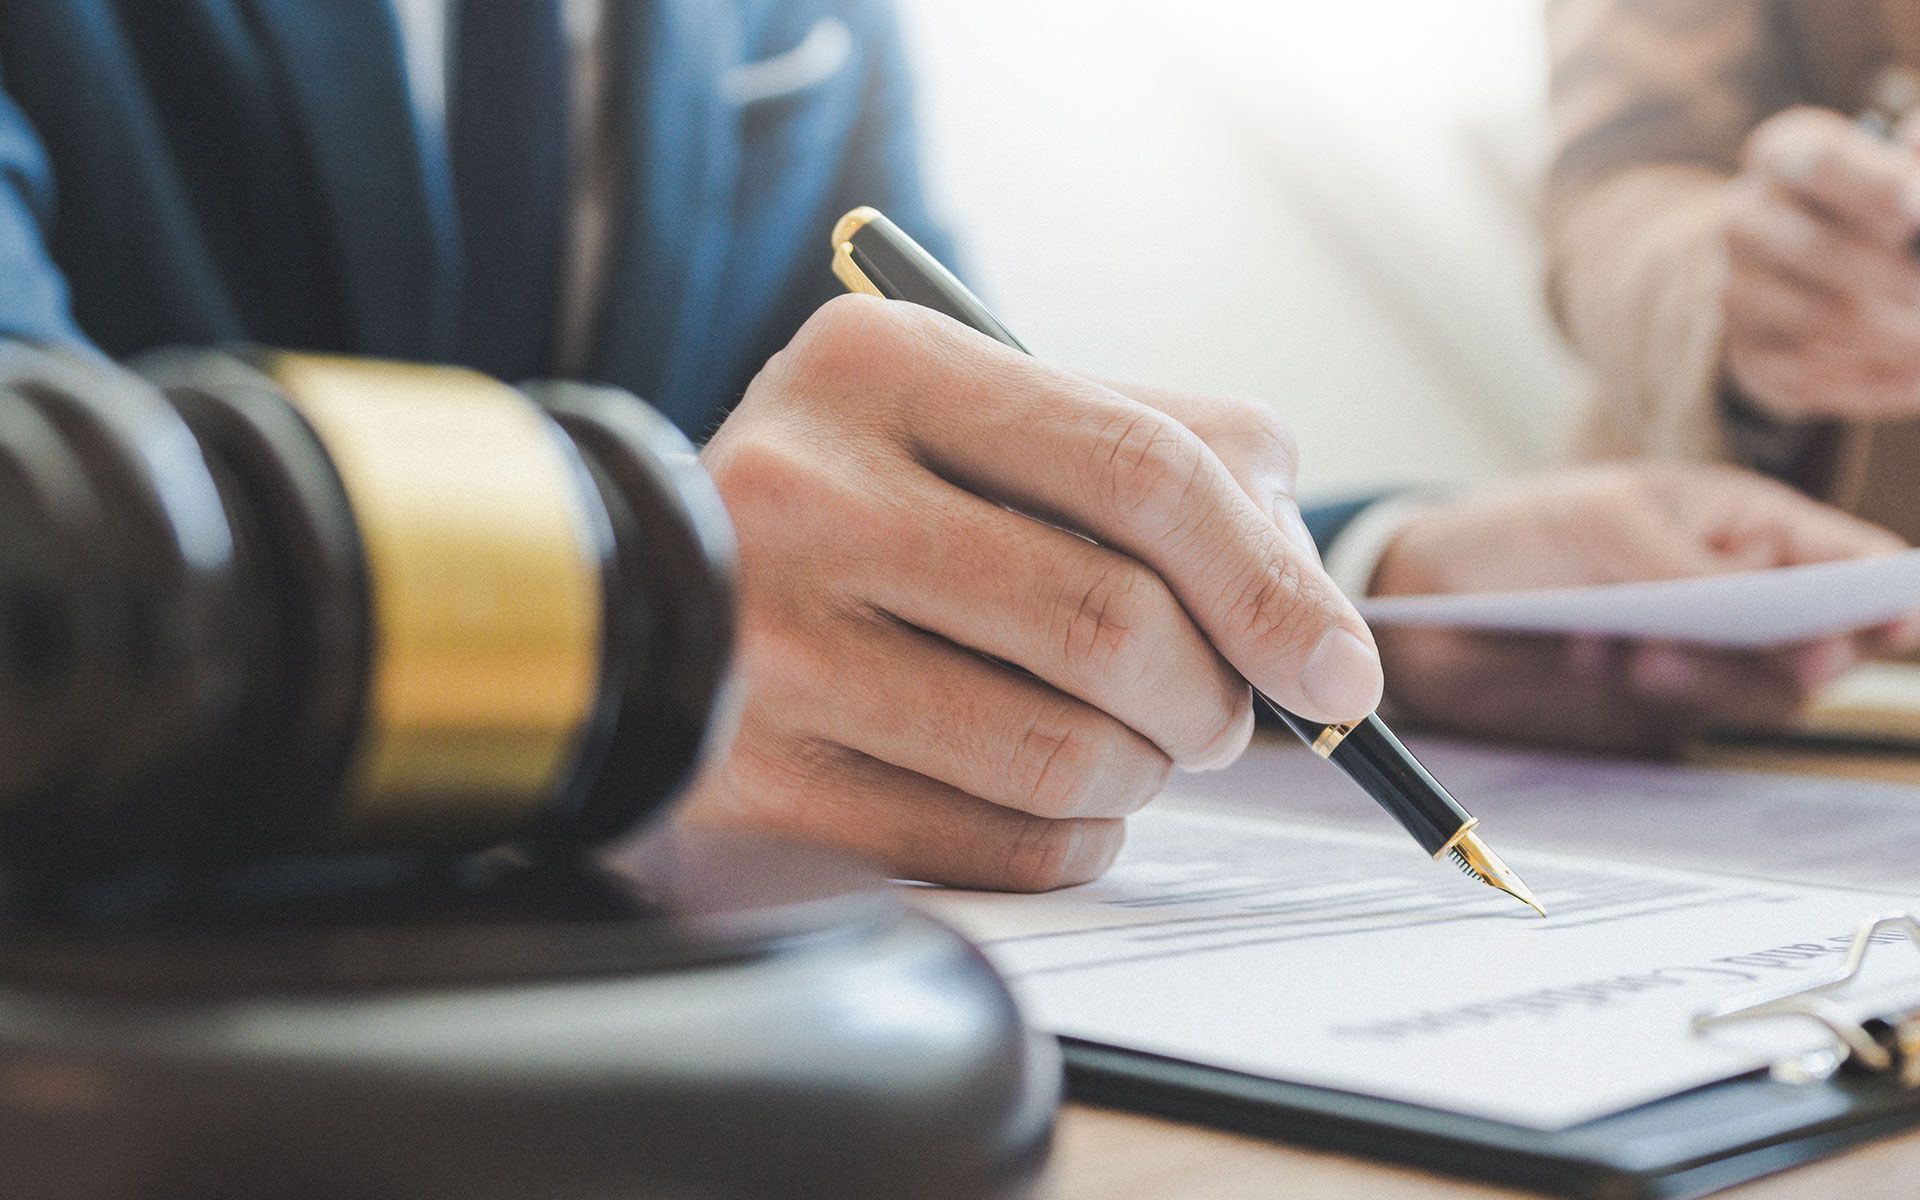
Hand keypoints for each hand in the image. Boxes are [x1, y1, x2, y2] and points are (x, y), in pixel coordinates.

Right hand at [680, 296, 1379, 889]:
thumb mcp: (987, 419)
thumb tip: (1319, 627)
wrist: (641, 594)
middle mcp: (805, 491)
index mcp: (881, 366)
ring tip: (1135, 745)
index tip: (1341, 668)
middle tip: (1221, 713)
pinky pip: (1000, 844)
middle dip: (1215, 694)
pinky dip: (1079, 837)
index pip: (1140, 468)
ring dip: (1149, 771)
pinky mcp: (760, 781)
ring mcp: (769, 642)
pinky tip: (1064, 800)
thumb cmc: (864, 504)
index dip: (1270, 579)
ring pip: (1064, 751)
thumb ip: (1168, 461)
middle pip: (1110, 622)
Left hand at [1369, 464, 1914, 752]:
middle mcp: (1741, 594)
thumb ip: (1687, 562)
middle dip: (1807, 648)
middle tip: (1783, 650)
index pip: (1851, 561)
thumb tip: (1766, 602)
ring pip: (1771, 689)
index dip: (1891, 596)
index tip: (1898, 622)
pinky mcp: (1659, 707)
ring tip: (1637, 648)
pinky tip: (1599, 658)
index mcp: (1745, 524)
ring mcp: (1706, 655)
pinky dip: (1662, 694)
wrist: (1425, 606)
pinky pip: (1698, 717)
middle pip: (1830, 639)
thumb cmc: (1519, 534)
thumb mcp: (1601, 521)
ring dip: (1718, 675)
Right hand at [1721, 107, 1919, 419]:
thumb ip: (1915, 158)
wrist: (1794, 264)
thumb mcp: (1890, 165)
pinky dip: (1874, 383)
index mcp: (1783, 153)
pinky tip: (1916, 378)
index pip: (1820, 163)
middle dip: (1900, 280)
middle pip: (1821, 252)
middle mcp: (1743, 218)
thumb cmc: (1866, 203)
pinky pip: (1808, 375)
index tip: (1915, 213)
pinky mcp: (1743, 349)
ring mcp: (1734, 287)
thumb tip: (1918, 163)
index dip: (1875, 188)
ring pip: (1819, 319)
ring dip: (1896, 338)